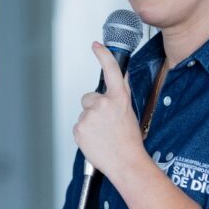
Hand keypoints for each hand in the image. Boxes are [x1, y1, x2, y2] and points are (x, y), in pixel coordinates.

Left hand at [72, 42, 145, 180]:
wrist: (126, 162)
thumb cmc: (129, 141)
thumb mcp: (129, 112)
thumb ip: (120, 94)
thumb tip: (119, 78)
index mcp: (118, 98)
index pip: (110, 70)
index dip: (103, 55)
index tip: (96, 46)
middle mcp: (103, 103)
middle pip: (89, 97)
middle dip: (94, 108)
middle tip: (106, 123)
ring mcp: (89, 116)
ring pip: (84, 113)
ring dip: (91, 122)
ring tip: (103, 135)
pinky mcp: (79, 128)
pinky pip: (79, 126)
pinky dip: (85, 133)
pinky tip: (97, 140)